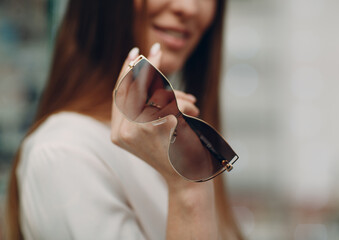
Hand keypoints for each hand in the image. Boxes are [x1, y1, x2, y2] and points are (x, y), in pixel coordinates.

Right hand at [111, 44, 198, 182]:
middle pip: (133, 87)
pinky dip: (184, 103)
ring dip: (177, 95)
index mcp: (117, 133)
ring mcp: (136, 130)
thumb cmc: (174, 154)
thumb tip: (150, 74)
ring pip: (154, 92)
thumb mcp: (153, 132)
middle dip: (148, 67)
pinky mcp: (155, 126)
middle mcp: (121, 132)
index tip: (134, 53)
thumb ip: (144, 109)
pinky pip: (169, 100)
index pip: (118, 94)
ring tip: (193, 105)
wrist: (187, 180)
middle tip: (157, 50)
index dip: (126, 72)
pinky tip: (193, 111)